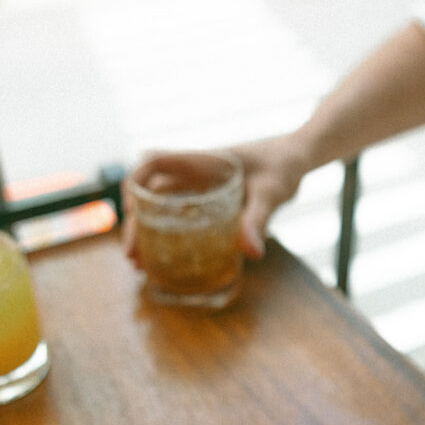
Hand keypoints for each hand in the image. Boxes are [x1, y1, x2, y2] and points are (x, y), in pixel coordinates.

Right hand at [123, 135, 308, 263]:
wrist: (294, 159)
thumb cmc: (283, 167)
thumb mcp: (271, 193)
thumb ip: (258, 220)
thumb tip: (251, 253)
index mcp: (201, 161)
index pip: (154, 160)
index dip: (135, 180)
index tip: (130, 208)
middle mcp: (193, 173)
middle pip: (149, 192)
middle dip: (135, 222)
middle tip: (133, 256)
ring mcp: (198, 188)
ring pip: (158, 207)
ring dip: (145, 232)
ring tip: (140, 265)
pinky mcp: (206, 202)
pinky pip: (177, 216)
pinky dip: (164, 235)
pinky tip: (162, 261)